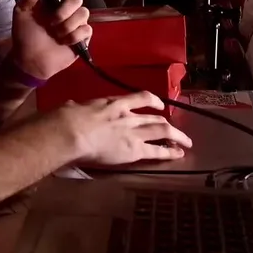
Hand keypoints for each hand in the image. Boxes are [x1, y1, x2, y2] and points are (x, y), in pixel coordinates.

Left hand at [9, 0, 91, 80]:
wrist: (30, 59)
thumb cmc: (25, 35)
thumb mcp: (22, 14)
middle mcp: (66, 8)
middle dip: (65, 9)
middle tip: (52, 21)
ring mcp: (75, 22)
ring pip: (84, 13)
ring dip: (68, 25)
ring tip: (56, 34)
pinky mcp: (82, 37)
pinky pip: (86, 30)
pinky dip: (74, 36)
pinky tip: (64, 42)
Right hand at [50, 92, 191, 164]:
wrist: (72, 131)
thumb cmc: (66, 117)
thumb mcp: (75, 106)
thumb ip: (81, 108)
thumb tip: (73, 108)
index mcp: (113, 103)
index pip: (139, 98)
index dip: (152, 102)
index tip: (158, 106)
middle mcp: (128, 116)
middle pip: (154, 118)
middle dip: (167, 123)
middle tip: (174, 129)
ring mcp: (133, 132)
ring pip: (162, 131)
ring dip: (176, 136)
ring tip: (185, 142)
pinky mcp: (134, 150)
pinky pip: (157, 150)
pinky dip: (169, 151)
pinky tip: (178, 154)